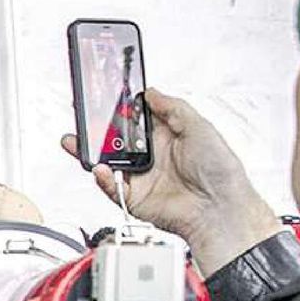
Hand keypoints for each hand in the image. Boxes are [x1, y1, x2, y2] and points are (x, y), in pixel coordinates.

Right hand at [64, 88, 280, 274]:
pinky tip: (101, 168)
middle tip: (84, 120)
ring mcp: (141, 177)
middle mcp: (151, 156)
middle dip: (95, 130)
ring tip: (79, 142)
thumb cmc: (220, 170)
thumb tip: (151, 93)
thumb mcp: (199, 126)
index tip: (103, 99)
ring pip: (106, 163)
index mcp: (165, 136)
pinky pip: (111, 187)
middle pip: (114, 140)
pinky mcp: (134, 198)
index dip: (118, 109)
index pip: (134, 118)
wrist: (220, 208)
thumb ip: (172, 107)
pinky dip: (102, 178)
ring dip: (89, 152)